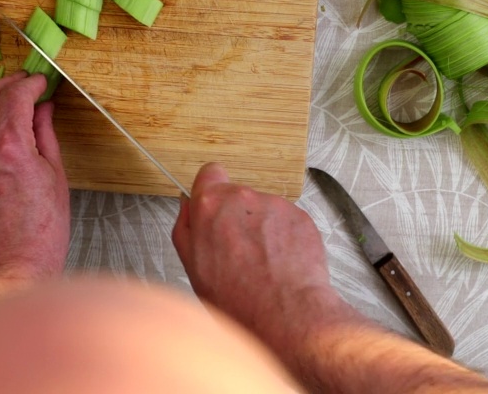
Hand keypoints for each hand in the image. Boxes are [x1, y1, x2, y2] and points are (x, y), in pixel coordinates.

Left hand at [0, 72, 68, 308]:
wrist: (7, 273)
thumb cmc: (39, 236)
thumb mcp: (55, 179)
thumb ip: (45, 136)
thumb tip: (43, 109)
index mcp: (9, 146)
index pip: (15, 96)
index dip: (30, 83)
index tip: (40, 82)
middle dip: (5, 85)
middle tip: (22, 85)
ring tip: (3, 103)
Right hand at [171, 163, 351, 362]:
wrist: (285, 314)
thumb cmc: (238, 298)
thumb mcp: (192, 266)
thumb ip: (187, 228)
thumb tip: (189, 206)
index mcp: (209, 206)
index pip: (209, 174)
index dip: (212, 190)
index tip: (215, 207)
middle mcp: (242, 197)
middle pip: (238, 197)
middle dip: (238, 217)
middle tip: (239, 251)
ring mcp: (275, 205)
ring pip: (264, 211)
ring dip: (263, 230)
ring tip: (263, 264)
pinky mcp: (300, 216)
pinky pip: (288, 222)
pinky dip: (285, 239)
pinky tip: (282, 264)